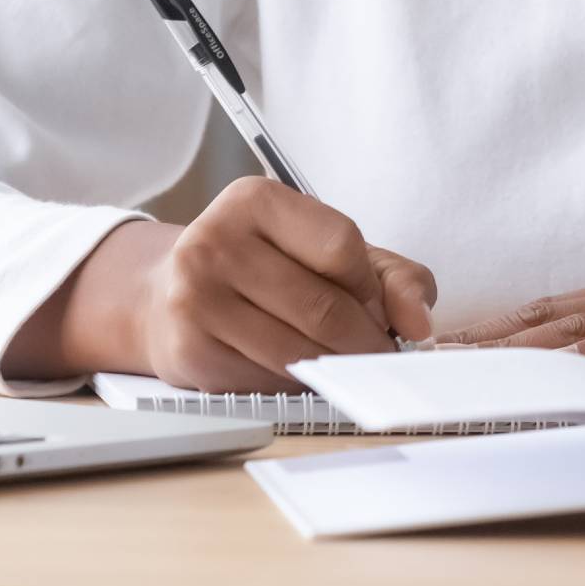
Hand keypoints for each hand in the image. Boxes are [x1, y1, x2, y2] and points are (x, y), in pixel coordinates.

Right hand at [140, 177, 435, 392]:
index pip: (341, 246)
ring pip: (298, 351)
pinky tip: (298, 372)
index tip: (380, 310)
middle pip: (323, 307)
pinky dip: (296, 386)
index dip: (372, 288)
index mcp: (255, 199)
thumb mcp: (325, 249)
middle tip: (378, 355)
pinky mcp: (188, 350)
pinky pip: (266, 381)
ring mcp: (196, 297)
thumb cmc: (261, 267)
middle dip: (365, 341)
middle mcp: (216, 240)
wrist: (165, 295)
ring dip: (336, 369)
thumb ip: (389, 275)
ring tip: (344, 365)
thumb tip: (419, 322)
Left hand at [434, 241, 584, 375]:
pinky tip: (545, 366)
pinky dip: (579, 354)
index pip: (558, 311)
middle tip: (425, 352)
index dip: (501, 328)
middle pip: (548, 313)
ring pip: (572, 323)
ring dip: (511, 343)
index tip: (451, 345)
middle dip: (485, 334)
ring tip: (457, 361)